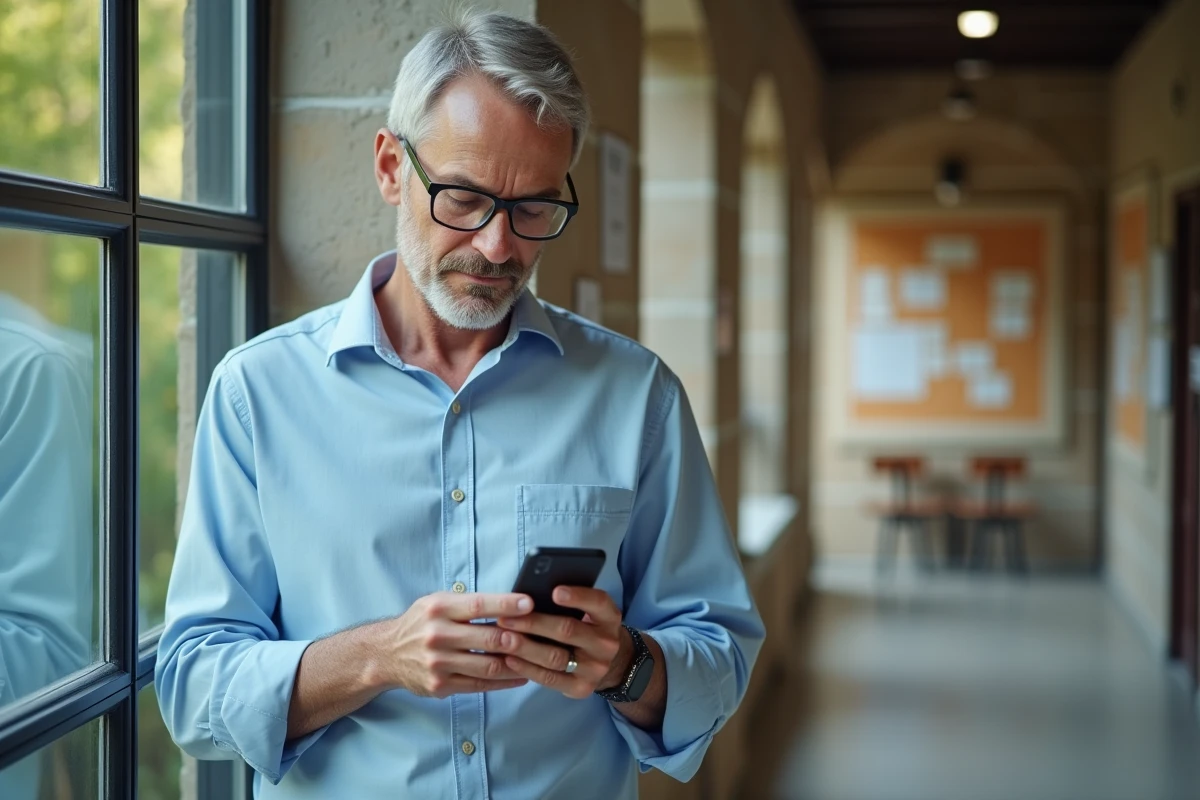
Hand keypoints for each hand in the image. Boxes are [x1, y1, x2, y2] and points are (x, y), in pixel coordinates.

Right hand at [378, 592, 534, 698]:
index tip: (530, 602)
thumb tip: (513, 602)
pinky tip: (521, 675)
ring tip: (538, 658)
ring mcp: (438, 663)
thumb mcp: (437, 602)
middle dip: (520, 637)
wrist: (386, 654)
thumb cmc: (421, 623)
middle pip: (489, 637)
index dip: (506, 604)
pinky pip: (480, 684)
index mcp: (438, 609)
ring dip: (517, 663)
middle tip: (545, 636)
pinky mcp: (440, 686)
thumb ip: (469, 603)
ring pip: (488, 665)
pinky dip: (504, 681)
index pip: (478, 605)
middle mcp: (437, 635)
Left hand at [495, 586, 631, 698]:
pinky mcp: (581, 688)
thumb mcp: (589, 612)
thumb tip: (531, 595)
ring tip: (504, 638)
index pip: (598, 602)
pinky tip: (509, 659)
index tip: (554, 591)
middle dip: (534, 623)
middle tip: (506, 617)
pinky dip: (527, 668)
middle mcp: (607, 644)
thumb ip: (570, 603)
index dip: (577, 596)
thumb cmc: (587, 628)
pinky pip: (550, 679)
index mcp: (610, 618)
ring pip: (556, 657)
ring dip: (526, 647)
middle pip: (568, 630)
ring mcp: (595, 669)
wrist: (610, 664)